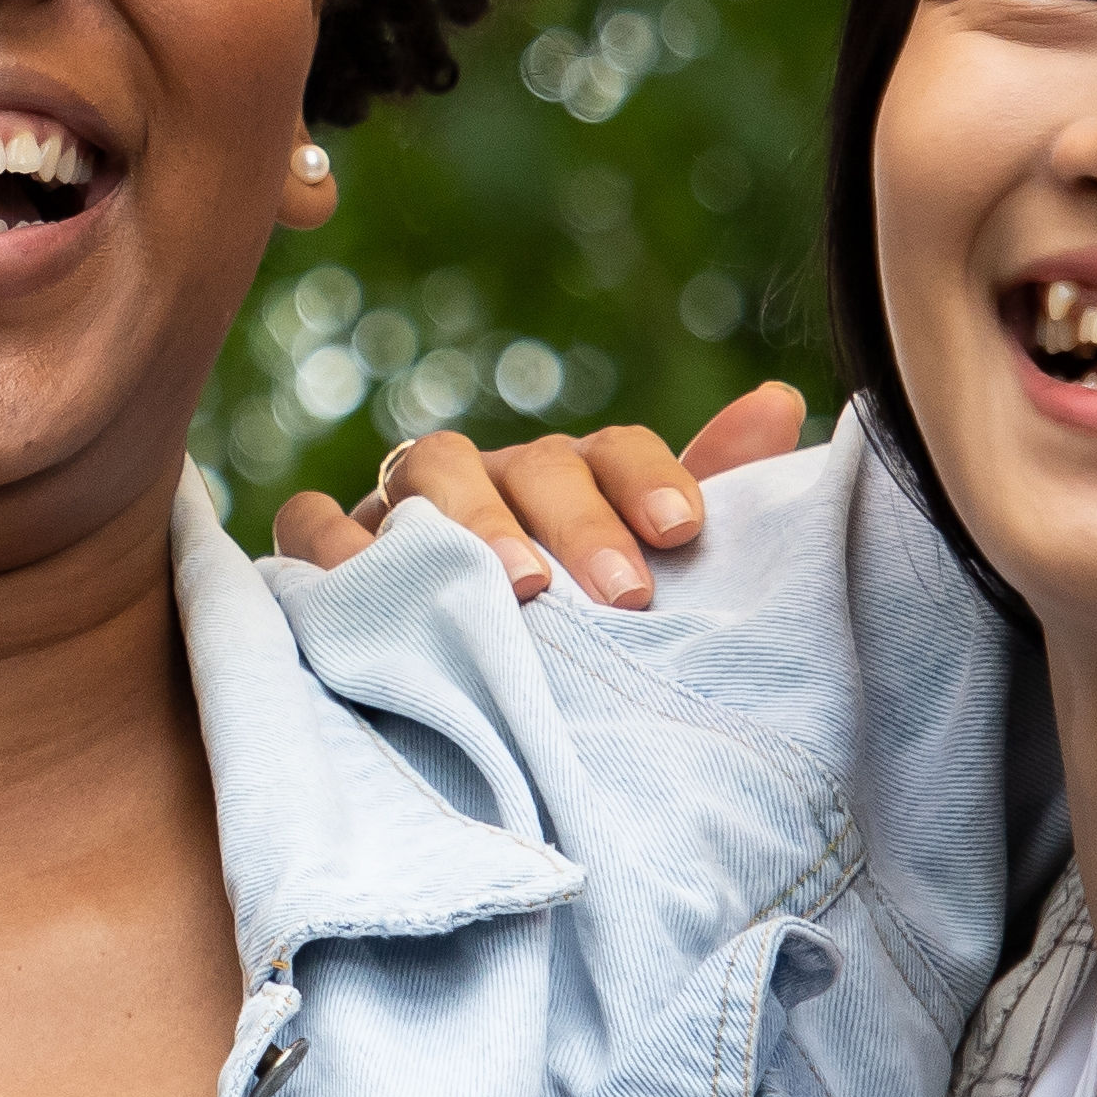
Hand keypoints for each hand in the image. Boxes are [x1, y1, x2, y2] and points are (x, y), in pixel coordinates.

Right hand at [267, 384, 805, 604]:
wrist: (439, 697)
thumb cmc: (560, 635)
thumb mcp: (641, 574)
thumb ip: (709, 493)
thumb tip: (784, 399)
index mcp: (564, 481)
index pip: (611, 450)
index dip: (649, 480)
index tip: (684, 534)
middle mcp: (482, 479)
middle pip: (523, 462)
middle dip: (573, 519)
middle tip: (620, 594)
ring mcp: (395, 509)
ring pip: (423, 472)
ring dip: (471, 522)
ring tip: (518, 591)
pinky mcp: (322, 552)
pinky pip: (312, 523)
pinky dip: (334, 545)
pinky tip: (373, 589)